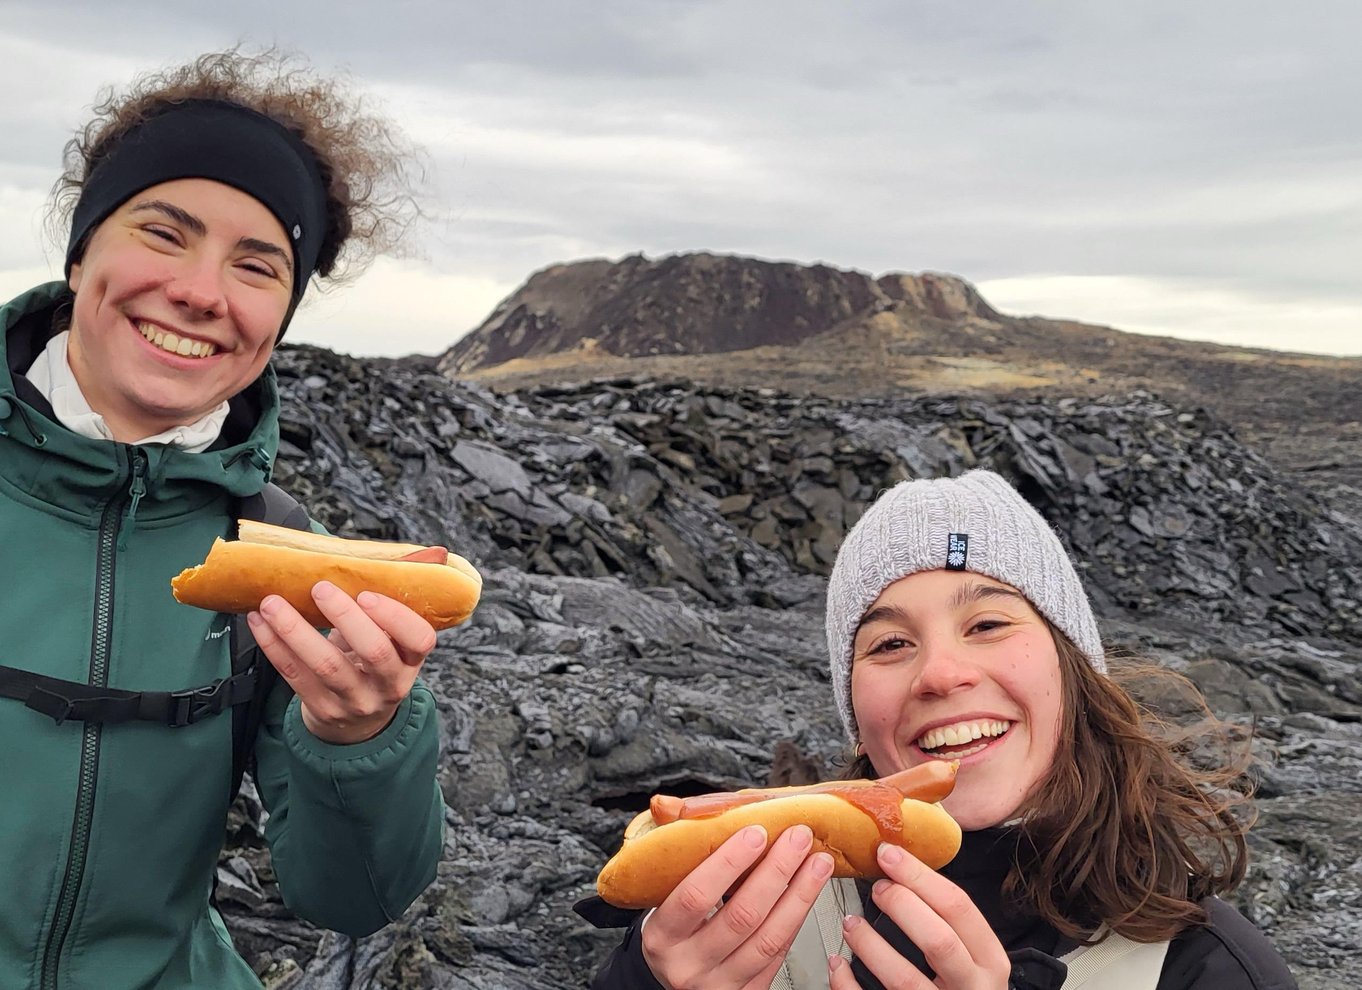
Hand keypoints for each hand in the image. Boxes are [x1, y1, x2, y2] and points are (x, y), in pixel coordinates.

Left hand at [247, 578, 437, 744]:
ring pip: (326, 666)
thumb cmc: (376, 662)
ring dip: (296, 630)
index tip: (368, 594)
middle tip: (320, 588)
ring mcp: (354, 701)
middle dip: (345, 617)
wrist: (357, 723)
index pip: (419, 640)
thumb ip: (401, 595)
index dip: (396, 617)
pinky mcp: (321, 709)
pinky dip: (274, 646)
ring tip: (272, 602)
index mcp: (411, 660)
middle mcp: (388, 685)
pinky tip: (260, 622)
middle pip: (374, 653)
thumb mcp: (394, 637)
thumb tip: (436, 553)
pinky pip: (295, 677)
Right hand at [641, 824, 833, 989]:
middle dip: (776, 872)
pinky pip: (778, 957)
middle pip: (741, 916)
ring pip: (769, 940)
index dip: (728, 863)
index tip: (756, 832)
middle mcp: (688, 966)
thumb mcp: (657, 896)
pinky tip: (809, 893)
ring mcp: (719, 985)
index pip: (695, 896)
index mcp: (662, 936)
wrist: (671, 979)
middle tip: (798, 838)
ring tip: (818, 863)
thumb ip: (673, 855)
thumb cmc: (670, 928)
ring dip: (799, 896)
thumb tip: (669, 803)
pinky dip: (796, 920)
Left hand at [828, 843, 1009, 989]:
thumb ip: (947, 919)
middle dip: (901, 906)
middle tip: (877, 889)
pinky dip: (848, 982)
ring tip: (851, 924)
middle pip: (938, 941)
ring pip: (903, 978)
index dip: (919, 875)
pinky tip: (839, 964)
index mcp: (987, 959)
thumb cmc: (961, 983)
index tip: (889, 855)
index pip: (958, 907)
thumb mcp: (972, 952)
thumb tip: (902, 867)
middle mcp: (970, 987)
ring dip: (870, 944)